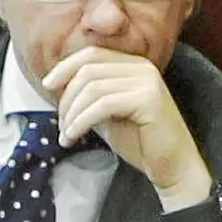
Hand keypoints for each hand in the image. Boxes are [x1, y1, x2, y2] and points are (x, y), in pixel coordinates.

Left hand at [45, 45, 211, 209]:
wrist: (173, 166)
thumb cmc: (142, 142)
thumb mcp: (109, 111)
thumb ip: (90, 94)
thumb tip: (57, 83)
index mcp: (136, 66)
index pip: (92, 54)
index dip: (65, 67)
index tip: (48, 86)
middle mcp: (144, 68)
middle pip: (88, 71)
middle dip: (66, 99)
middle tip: (62, 124)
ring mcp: (148, 82)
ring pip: (92, 89)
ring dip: (71, 113)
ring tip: (67, 134)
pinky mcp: (148, 100)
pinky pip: (102, 105)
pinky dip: (81, 121)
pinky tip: (74, 136)